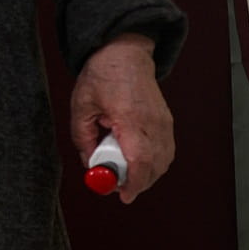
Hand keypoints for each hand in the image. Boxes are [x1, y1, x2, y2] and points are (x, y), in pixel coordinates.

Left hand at [70, 32, 173, 203]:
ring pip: (163, 161)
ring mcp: (163, 123)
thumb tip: (90, 164)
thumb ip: (83, 138)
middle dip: (137, 183)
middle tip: (118, 188)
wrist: (125, 55)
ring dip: (146, 174)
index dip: (133, 182)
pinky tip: (138, 163)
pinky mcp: (167, 122)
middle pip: (154, 166)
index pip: (139, 160)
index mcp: (130, 118)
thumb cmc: (103, 76)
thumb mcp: (81, 107)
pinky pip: (166, 151)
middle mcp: (152, 122)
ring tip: (124, 173)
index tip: (123, 195)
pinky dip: (154, 163)